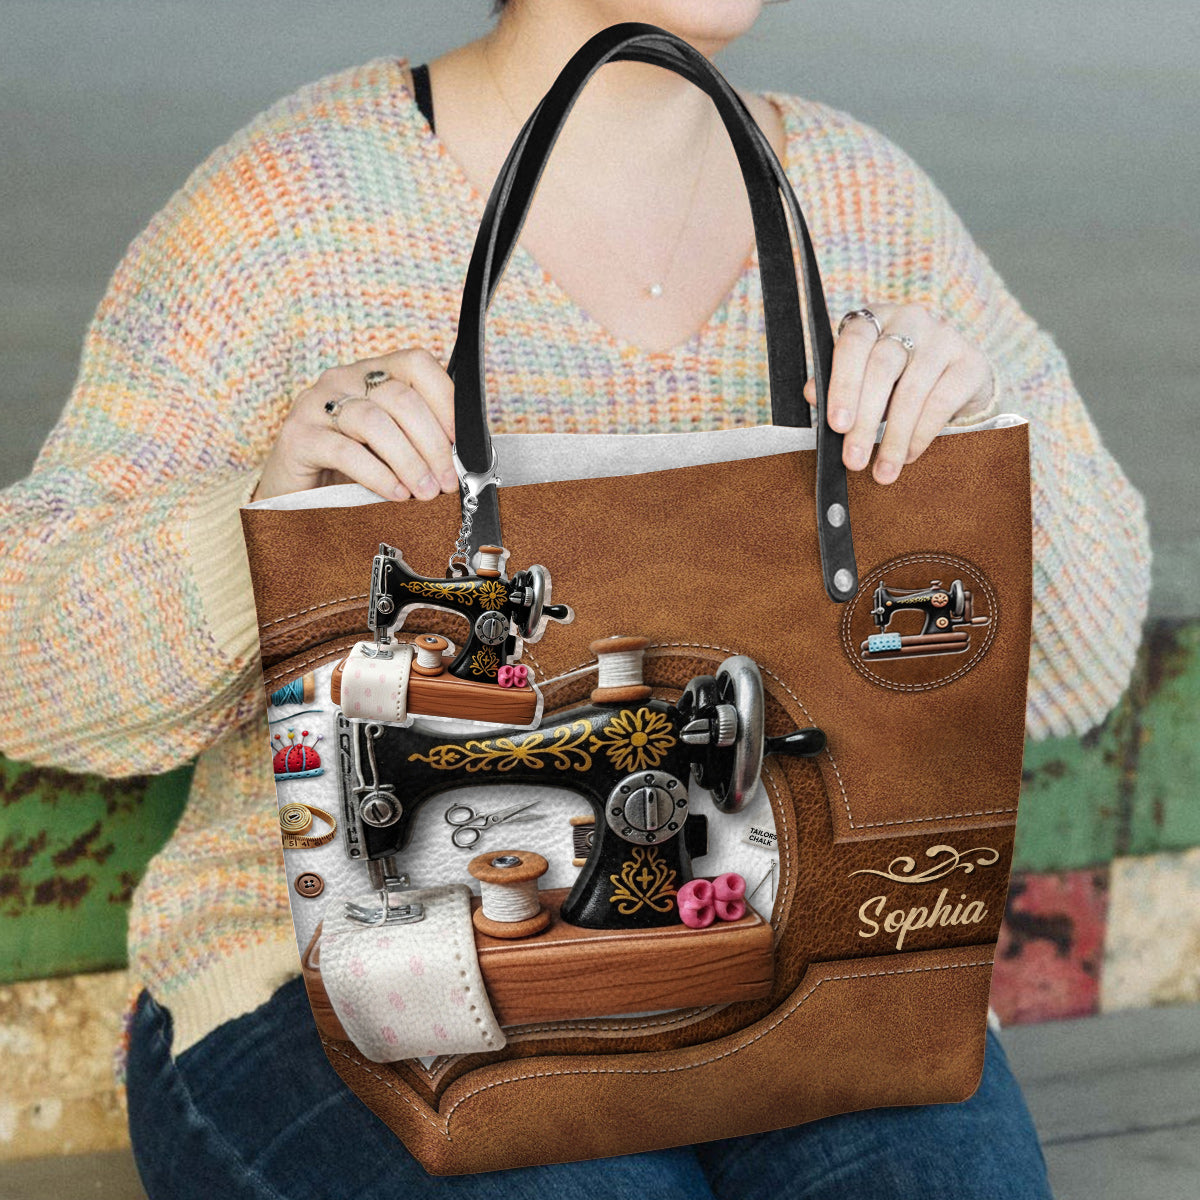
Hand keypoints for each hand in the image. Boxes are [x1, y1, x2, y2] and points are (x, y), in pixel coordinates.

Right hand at [251, 349, 457, 503]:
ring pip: (375, 421)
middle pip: (401, 397)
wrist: (292, 490)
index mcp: (371, 373)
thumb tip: (463, 459)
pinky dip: (378, 474)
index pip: (417, 364)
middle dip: (433, 443)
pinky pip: (345, 451)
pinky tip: (396, 493)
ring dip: (409, 460)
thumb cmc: (348, 468)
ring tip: (426, 491)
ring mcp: (317, 404)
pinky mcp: (298, 436)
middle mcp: (343, 380)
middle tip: (448, 480)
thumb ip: (419, 440)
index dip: (446, 400)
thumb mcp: (389, 447)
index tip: (463, 442)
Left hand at [804, 303, 995, 484]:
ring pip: (912, 391)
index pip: (853, 343)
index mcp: (875, 319)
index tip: (836, 425)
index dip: (843, 384)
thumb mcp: (864, 378)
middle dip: (865, 421)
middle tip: (854, 460)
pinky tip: (908, 455)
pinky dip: (921, 435)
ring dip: (893, 437)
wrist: (956, 378)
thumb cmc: (897, 378)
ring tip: (883, 471)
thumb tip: (812, 394)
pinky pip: (941, 403)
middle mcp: (910, 319)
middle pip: (882, 368)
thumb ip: (837, 385)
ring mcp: (943, 337)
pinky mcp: (971, 363)